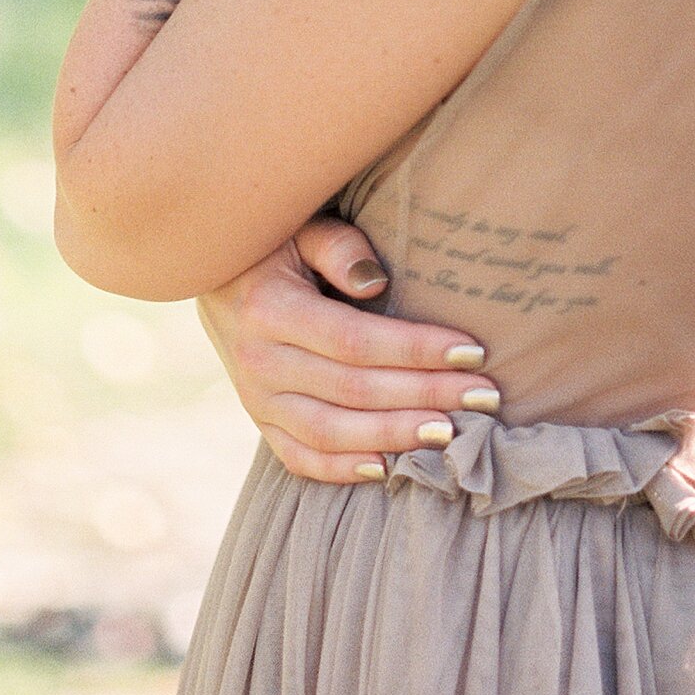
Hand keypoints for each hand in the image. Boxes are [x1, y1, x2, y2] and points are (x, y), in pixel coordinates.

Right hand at [197, 216, 502, 483]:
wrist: (210, 271)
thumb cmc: (273, 238)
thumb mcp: (300, 223)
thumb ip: (337, 245)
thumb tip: (377, 282)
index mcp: (270, 309)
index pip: (356, 340)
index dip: (417, 349)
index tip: (473, 351)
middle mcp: (258, 361)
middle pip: (354, 390)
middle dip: (425, 395)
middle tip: (483, 397)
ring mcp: (254, 398)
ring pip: (330, 433)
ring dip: (395, 437)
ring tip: (450, 433)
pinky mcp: (258, 420)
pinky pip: (299, 458)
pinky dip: (342, 470)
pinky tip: (389, 468)